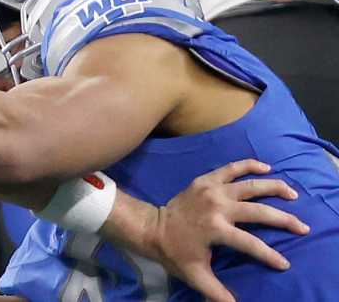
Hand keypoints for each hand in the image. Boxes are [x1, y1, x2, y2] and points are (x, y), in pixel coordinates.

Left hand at [142, 159, 307, 301]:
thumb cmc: (175, 252)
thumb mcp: (194, 274)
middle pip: (258, 211)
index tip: (283, 264)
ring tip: (292, 193)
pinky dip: (248, 165)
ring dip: (273, 187)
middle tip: (302, 227)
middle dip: (283, 220)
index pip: (250, 244)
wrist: (151, 227)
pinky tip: (265, 166)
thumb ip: (215, 291)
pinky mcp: (205, 180)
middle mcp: (217, 207)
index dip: (269, 255)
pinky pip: (230, 168)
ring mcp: (212, 190)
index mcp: (215, 229)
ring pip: (249, 185)